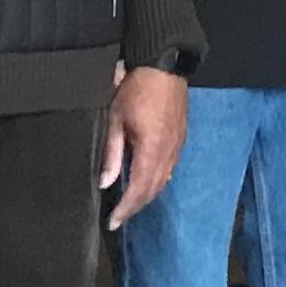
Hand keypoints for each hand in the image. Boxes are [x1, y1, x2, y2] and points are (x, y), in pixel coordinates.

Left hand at [100, 66, 187, 231]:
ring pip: (163, 180)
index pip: (139, 189)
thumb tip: (105, 182)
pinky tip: (146, 181)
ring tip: (129, 203)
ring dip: (146, 195)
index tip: (112, 222)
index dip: (125, 209)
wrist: (164, 64)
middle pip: (153, 189)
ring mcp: (177, 145)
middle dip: (136, 207)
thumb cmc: (136, 88)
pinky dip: (157, 180)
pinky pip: (170, 168)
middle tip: (118, 218)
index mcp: (151, 149)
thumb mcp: (116, 119)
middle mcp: (168, 152)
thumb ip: (112, 153)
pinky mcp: (180, 137)